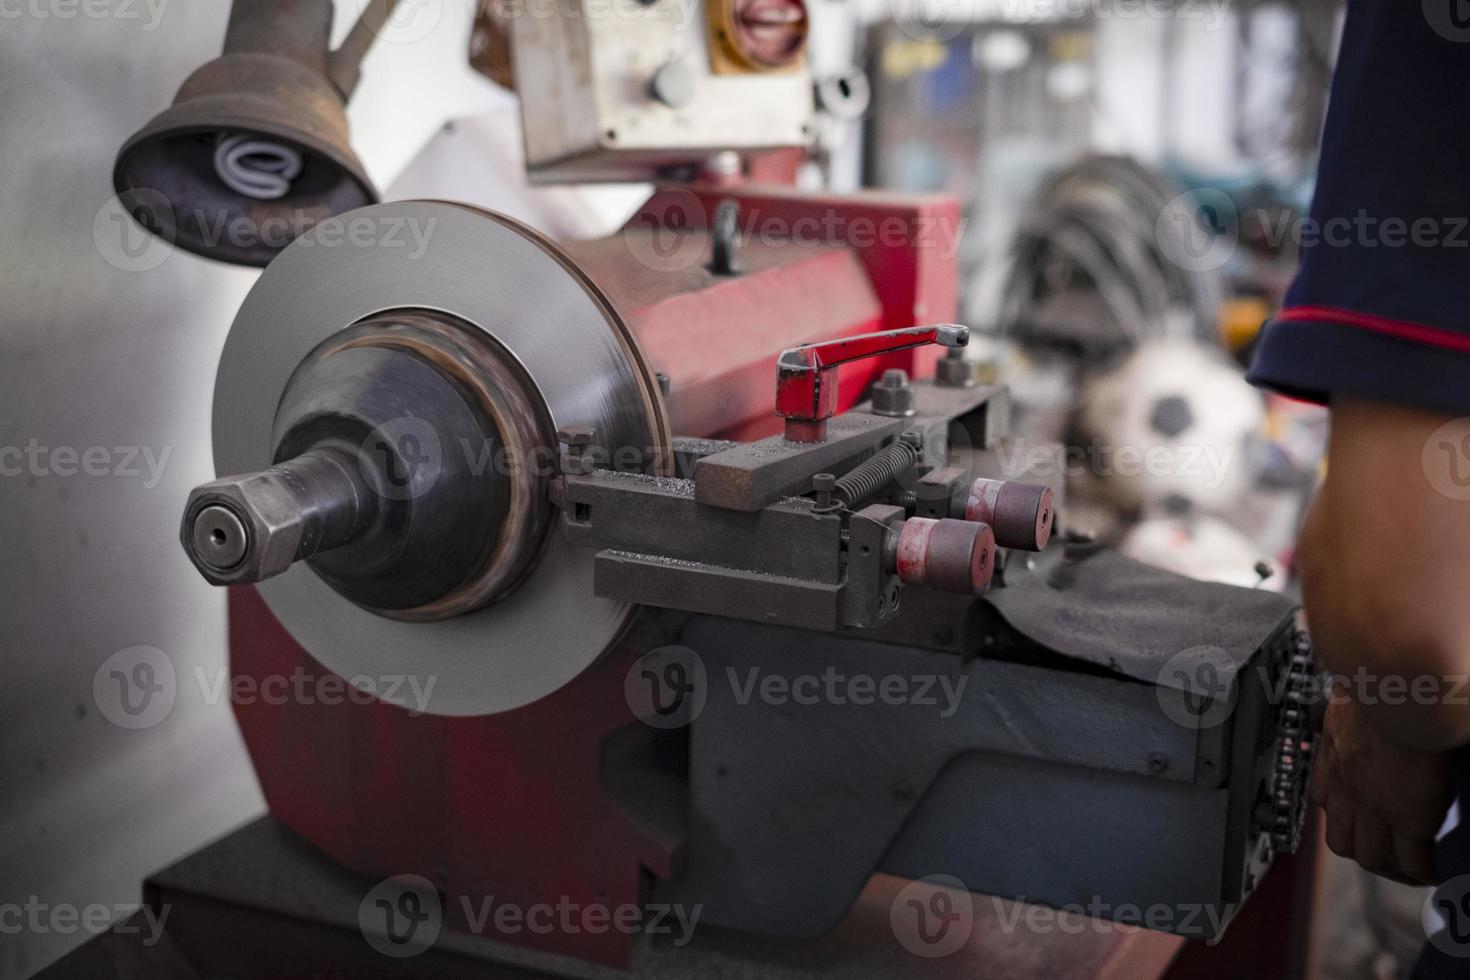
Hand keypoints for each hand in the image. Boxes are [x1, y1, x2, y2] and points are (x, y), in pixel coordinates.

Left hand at [1311, 697, 1454, 885]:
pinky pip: (1412, 859)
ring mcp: (1374, 805)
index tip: (1357, 816)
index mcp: (1335, 753)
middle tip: (1384, 856)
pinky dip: (1421, 870)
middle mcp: (1347, 784)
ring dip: (1390, 869)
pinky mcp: (1409, 818)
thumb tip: (1361, 693)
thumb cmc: (1380, 680)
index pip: (1325, 796)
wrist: (1399, 689)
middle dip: (1362, 851)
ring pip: (1372, 857)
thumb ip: (1357, 705)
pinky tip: (1433, 870)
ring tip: (1411, 871)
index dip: (1340, 812)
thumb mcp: (1355, 693)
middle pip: (1341, 838)